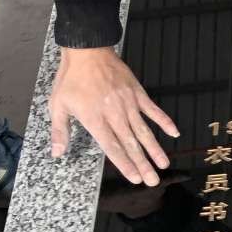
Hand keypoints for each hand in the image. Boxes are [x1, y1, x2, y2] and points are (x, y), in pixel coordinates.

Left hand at [50, 47, 177, 186]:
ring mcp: (128, 104)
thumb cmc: (71, 79)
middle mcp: (114, 114)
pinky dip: (164, 121)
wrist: (87, 51)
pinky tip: (174, 133)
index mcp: (95, 119)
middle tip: (153, 180)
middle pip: (131, 144)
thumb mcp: (57, 105)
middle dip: (143, 164)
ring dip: (155, 149)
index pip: (112, 147)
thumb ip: (60, 131)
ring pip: (144, 131)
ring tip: (164, 164)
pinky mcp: (137, 93)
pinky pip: (153, 110)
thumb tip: (57, 152)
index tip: (134, 178)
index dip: (124, 164)